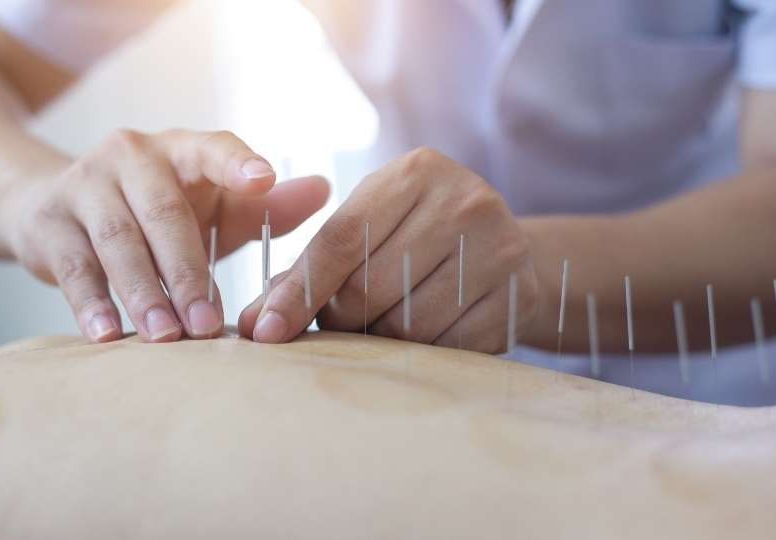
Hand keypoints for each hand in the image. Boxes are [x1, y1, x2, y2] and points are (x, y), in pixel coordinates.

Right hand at [0, 129, 329, 342]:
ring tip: (166, 337)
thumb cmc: (155, 211)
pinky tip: (107, 336)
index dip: (237, 162)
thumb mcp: (212, 204)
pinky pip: (74, 266)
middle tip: (210, 323)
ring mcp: (84, 185)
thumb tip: (323, 190)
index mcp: (180, 150)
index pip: (212, 147)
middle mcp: (130, 157)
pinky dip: (91, 303)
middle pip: (163, 211)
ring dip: (144, 292)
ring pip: (118, 240)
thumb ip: (264, 205)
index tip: (263, 180)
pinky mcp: (50, 223)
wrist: (51, 204)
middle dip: (187, 271)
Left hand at [239, 147, 540, 353]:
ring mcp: (501, 247)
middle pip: (369, 288)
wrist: (503, 246)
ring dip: (382, 340)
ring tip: (384, 324)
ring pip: (407, 326)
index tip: (265, 331)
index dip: (299, 290)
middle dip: (342, 318)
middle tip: (342, 321)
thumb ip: (309, 269)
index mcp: (416, 172)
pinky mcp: (520, 295)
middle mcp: (464, 200)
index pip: (341, 238)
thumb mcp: (368, 228)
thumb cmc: (415, 236)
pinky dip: (425, 353)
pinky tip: (426, 335)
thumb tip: (255, 325)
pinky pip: (448, 348)